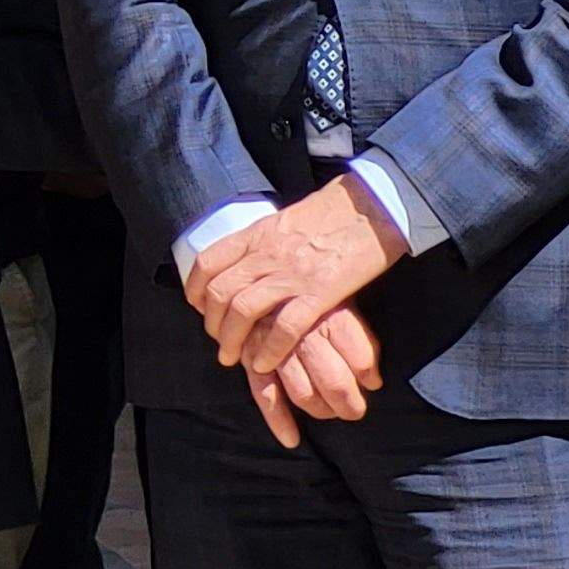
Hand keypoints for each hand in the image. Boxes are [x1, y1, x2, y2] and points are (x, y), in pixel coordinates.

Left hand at [188, 178, 406, 376]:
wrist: (373, 206)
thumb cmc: (332, 214)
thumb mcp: (284, 221)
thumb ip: (261, 242)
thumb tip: (243, 263)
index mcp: (256, 235)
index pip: (207, 263)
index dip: (196, 291)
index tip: (201, 309)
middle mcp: (266, 253)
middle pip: (220, 292)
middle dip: (213, 324)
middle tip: (219, 343)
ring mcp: (292, 272)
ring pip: (244, 310)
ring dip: (233, 340)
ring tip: (234, 358)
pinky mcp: (321, 291)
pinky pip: (286, 326)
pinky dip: (270, 349)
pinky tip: (265, 363)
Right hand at [243, 308, 383, 447]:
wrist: (261, 282)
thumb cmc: (310, 302)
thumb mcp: (342, 307)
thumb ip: (361, 342)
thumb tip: (373, 383)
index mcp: (328, 316)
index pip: (360, 357)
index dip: (369, 376)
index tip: (372, 384)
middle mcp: (301, 333)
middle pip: (333, 379)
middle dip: (348, 403)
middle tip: (355, 411)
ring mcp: (273, 349)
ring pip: (303, 393)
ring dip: (321, 411)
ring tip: (330, 412)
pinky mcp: (251, 360)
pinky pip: (265, 395)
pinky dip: (278, 420)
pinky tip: (292, 439)